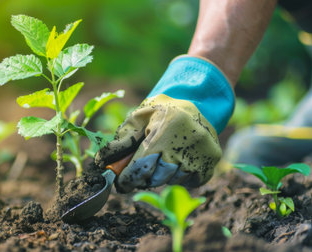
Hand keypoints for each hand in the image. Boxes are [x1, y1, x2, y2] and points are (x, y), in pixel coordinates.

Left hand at [95, 56, 234, 192]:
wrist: (198, 103)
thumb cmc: (162, 111)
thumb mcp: (140, 116)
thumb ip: (122, 138)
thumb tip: (101, 160)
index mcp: (165, 130)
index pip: (141, 166)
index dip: (127, 179)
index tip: (119, 184)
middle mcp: (185, 144)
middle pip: (155, 178)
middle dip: (143, 176)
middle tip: (141, 167)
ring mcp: (201, 155)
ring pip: (171, 181)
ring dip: (162, 175)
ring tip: (163, 157)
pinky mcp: (211, 163)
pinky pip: (188, 182)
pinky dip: (179, 176)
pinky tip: (179, 159)